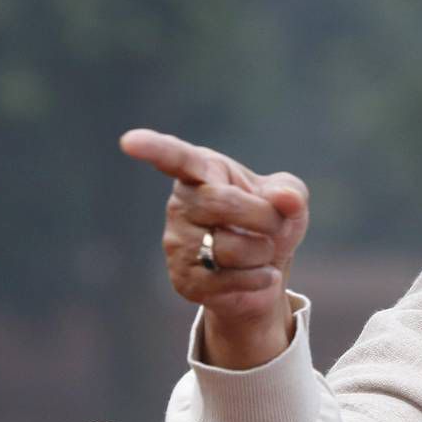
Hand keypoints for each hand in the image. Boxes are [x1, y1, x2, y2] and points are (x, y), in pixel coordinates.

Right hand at [119, 128, 308, 367]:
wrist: (266, 273)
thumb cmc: (270, 223)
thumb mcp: (290, 200)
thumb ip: (291, 192)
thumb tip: (286, 199)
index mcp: (203, 171)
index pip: (176, 158)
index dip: (155, 149)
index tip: (130, 141)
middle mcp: (182, 203)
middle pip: (221, 203)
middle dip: (264, 217)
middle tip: (275, 225)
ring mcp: (178, 243)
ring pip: (229, 247)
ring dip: (262, 252)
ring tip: (260, 252)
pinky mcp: (184, 279)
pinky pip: (228, 280)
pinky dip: (259, 279)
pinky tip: (262, 275)